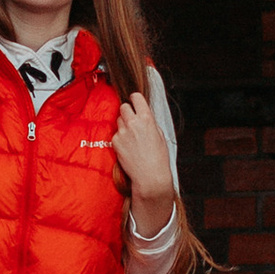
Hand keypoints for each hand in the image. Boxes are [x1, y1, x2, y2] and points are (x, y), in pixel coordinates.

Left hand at [112, 88, 175, 220]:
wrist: (149, 175)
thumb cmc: (158, 157)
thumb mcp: (159, 134)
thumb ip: (149, 122)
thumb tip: (142, 114)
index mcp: (147, 118)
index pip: (136, 97)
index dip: (135, 99)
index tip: (135, 102)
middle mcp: (133, 123)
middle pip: (123, 106)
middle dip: (127, 111)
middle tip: (132, 120)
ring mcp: (122, 132)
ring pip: (118, 120)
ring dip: (123, 125)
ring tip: (131, 137)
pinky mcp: (115, 141)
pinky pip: (115, 134)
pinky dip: (120, 138)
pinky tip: (128, 147)